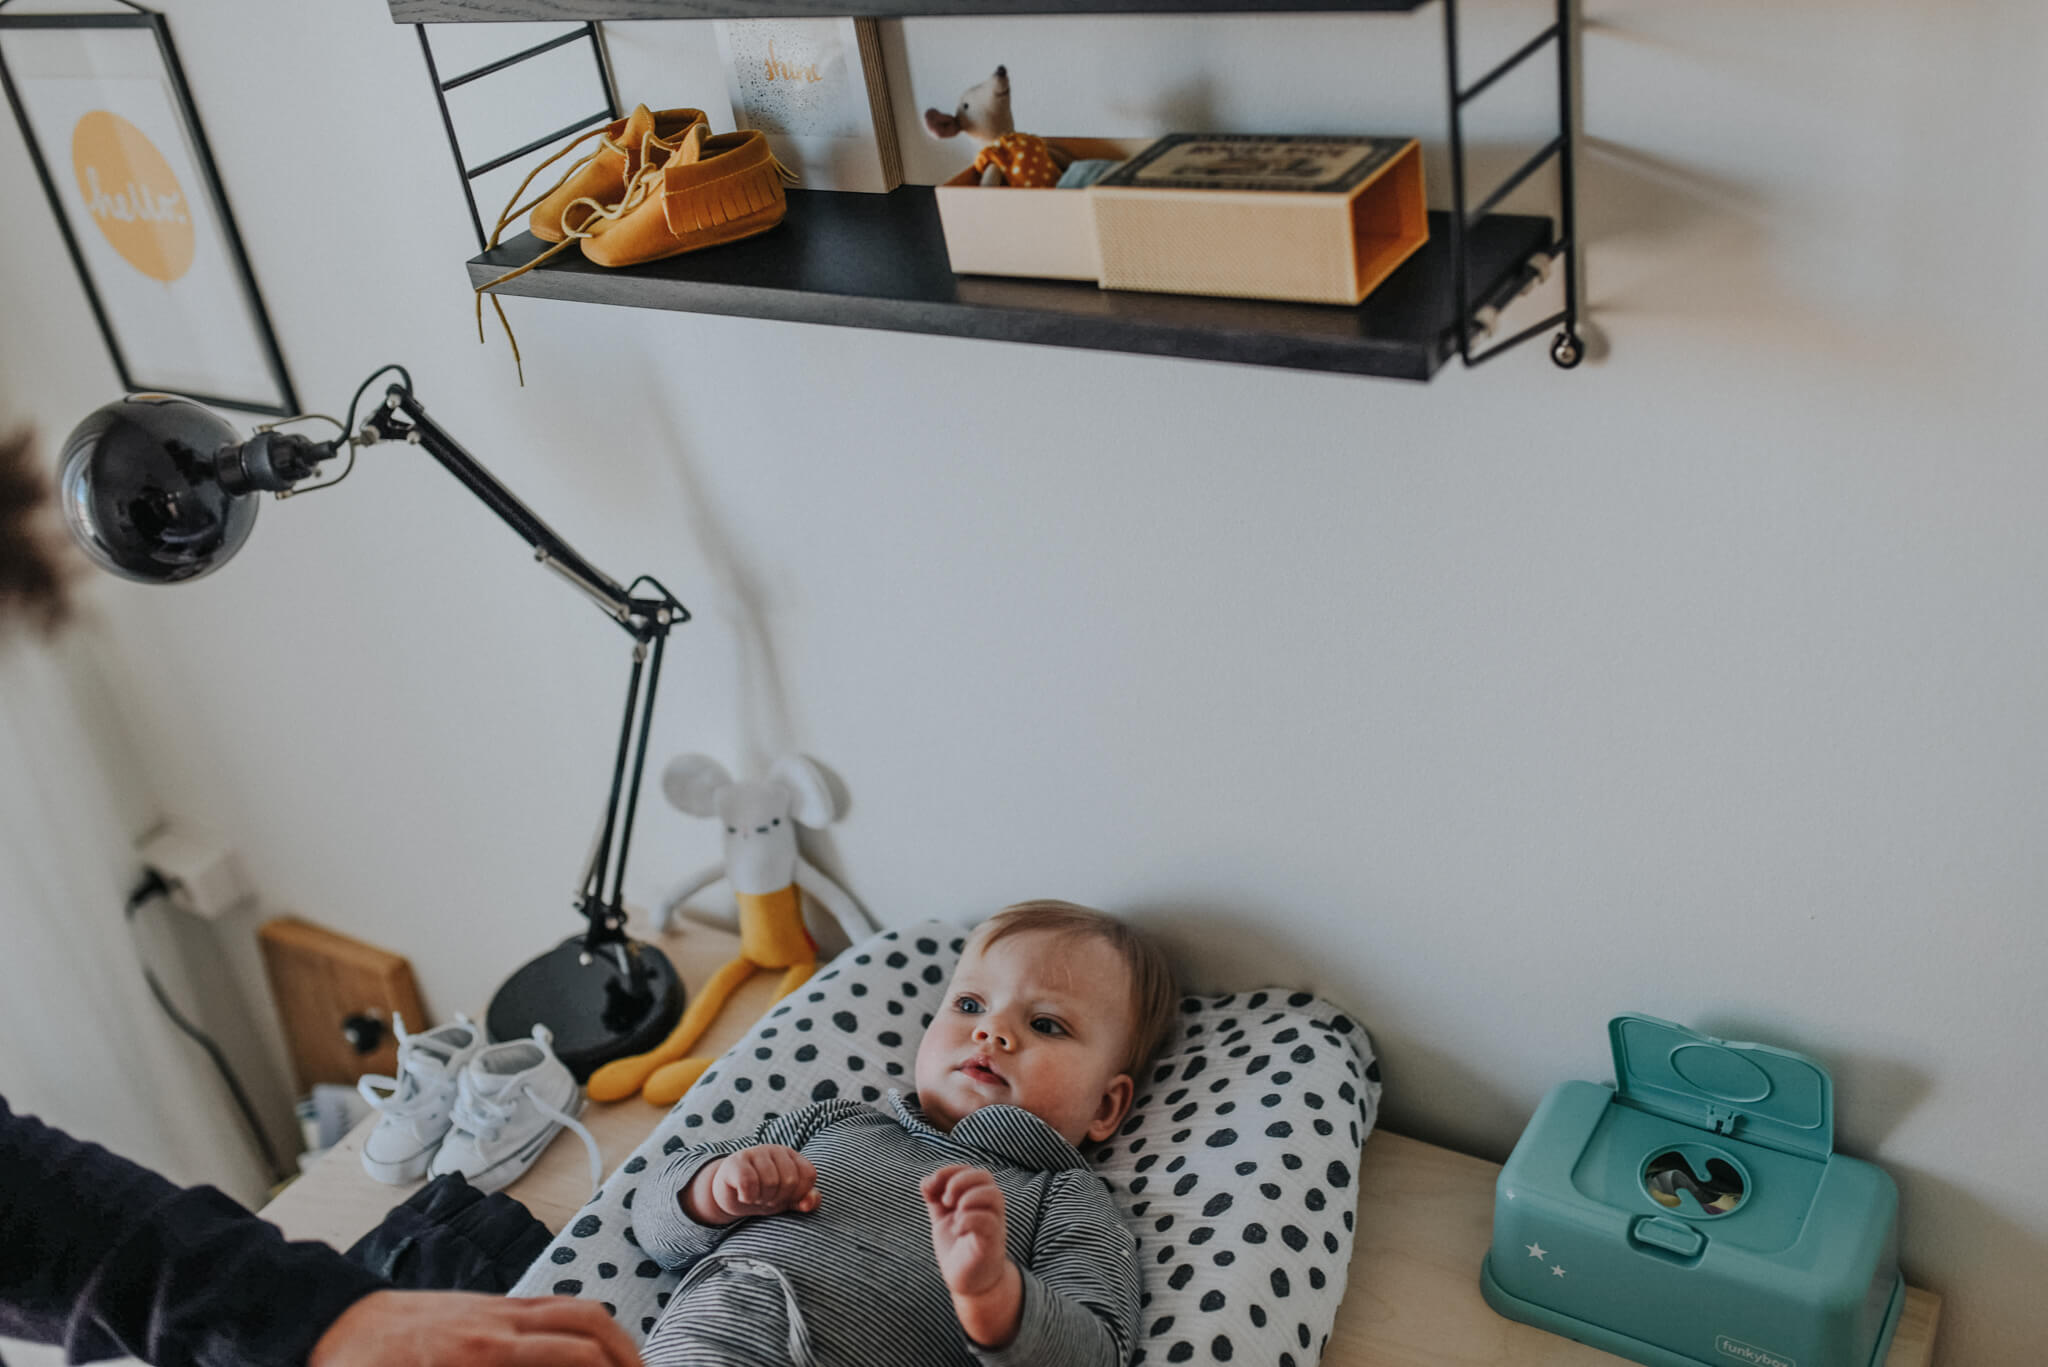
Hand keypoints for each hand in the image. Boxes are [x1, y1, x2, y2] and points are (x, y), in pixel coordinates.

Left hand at [310, 1291, 639, 1366]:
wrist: (326, 1328)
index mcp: (484, 1353)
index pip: (579, 1358)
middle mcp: (498, 1322)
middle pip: (592, 1326)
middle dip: (630, 1356)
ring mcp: (494, 1306)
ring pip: (577, 1308)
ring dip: (614, 1337)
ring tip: (629, 1366)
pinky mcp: (485, 1302)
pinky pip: (552, 1304)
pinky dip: (584, 1324)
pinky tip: (588, 1350)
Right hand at [688, 1145, 820, 1224]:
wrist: (730, 1195)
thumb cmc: (764, 1195)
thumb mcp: (789, 1200)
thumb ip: (808, 1200)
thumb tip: (809, 1204)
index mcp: (792, 1156)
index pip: (808, 1175)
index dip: (798, 1194)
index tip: (785, 1197)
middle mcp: (775, 1150)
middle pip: (790, 1181)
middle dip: (779, 1198)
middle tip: (766, 1198)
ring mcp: (754, 1153)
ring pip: (770, 1182)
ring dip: (762, 1199)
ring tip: (755, 1196)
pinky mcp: (734, 1162)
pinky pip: (748, 1183)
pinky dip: (748, 1197)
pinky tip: (743, 1196)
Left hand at [922, 1164, 1021, 1347]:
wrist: (968, 1282)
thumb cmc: (958, 1247)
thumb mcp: (942, 1219)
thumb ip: (935, 1199)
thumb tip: (926, 1180)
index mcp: (978, 1199)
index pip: (971, 1171)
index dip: (950, 1171)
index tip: (931, 1185)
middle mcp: (990, 1208)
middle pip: (985, 1177)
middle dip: (960, 1181)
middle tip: (944, 1200)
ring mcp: (994, 1225)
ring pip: (993, 1196)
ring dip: (969, 1197)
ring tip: (953, 1211)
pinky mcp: (992, 1243)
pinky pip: (988, 1223)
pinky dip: (969, 1220)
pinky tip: (956, 1229)